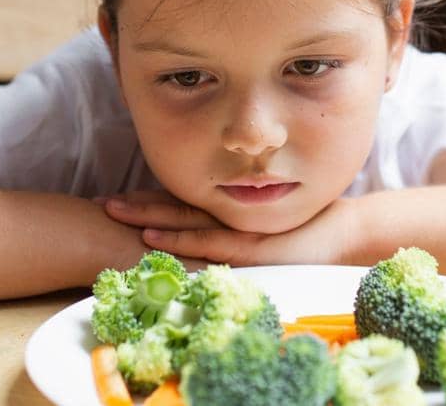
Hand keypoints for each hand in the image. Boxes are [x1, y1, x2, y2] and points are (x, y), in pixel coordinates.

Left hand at [100, 192, 361, 266]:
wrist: (345, 234)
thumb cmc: (306, 230)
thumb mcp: (265, 224)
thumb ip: (237, 220)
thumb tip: (197, 225)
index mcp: (229, 210)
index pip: (179, 204)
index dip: (147, 200)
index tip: (114, 199)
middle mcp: (229, 216)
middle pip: (174, 209)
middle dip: (136, 206)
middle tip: (100, 203)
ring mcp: (238, 230)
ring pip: (184, 221)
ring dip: (148, 218)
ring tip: (115, 214)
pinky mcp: (251, 246)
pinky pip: (208, 244)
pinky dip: (179, 241)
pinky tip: (154, 240)